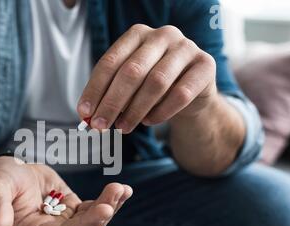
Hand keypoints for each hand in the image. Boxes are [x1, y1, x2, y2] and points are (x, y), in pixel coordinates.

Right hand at [0, 157, 132, 225]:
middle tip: (117, 190)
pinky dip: (109, 201)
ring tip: (122, 189)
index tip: (105, 209)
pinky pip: (94, 209)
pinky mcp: (73, 211)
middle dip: (103, 213)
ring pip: (93, 223)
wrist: (9, 171)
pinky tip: (122, 190)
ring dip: (110, 207)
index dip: (85, 225)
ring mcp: (64, 223)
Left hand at [77, 24, 217, 132]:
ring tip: (123, 128)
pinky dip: (161, 112)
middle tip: (100, 126)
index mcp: (137, 34)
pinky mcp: (205, 65)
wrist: (192, 91)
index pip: (110, 62)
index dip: (95, 89)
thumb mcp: (129, 87)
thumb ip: (109, 96)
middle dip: (112, 102)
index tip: (84, 113)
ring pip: (156, 82)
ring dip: (135, 110)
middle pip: (132, 71)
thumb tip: (88, 117)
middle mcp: (162, 35)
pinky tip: (149, 121)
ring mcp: (186, 48)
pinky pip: (180, 94)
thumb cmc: (152, 87)